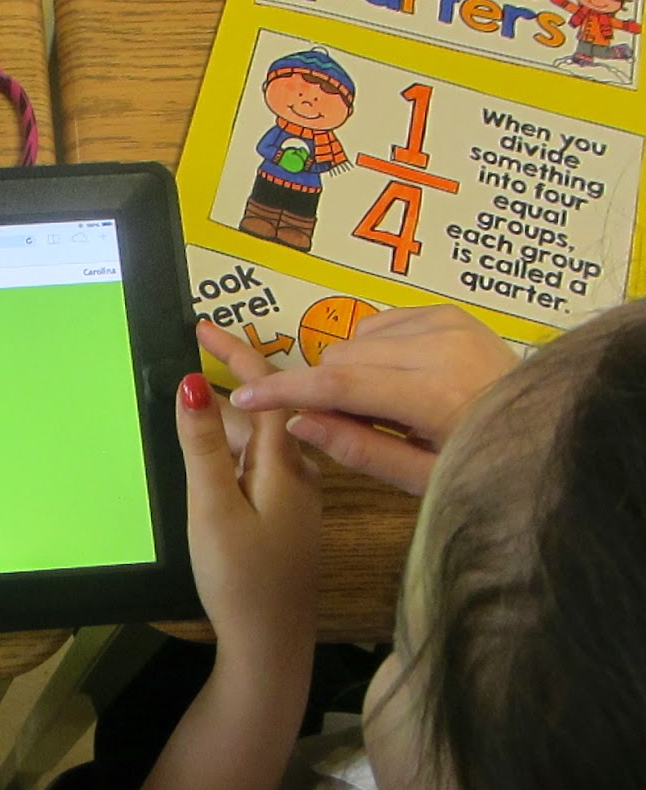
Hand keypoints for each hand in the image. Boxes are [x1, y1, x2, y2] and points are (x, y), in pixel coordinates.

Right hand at [177, 342, 319, 655]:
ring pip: (259, 438)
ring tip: (190, 391)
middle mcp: (298, 469)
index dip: (235, 350)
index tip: (201, 323)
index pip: (267, 387)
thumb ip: (202, 446)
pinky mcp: (287, 516)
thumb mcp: (213, 507)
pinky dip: (235, 443)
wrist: (273, 644)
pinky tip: (213, 448)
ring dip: (228, 411)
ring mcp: (295, 494)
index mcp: (284, 461)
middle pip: (263, 409)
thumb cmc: (241, 577)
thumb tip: (194, 382)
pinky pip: (260, 462)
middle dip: (228, 375)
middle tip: (188, 349)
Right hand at [215, 306, 518, 494]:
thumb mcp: (420, 478)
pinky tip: (398, 381)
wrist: (545, 430)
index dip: (283, 391)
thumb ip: (357, 450)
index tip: (243, 397)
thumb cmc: (483, 464)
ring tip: (386, 407)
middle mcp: (438, 346)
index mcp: (434, 393)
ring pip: (353, 340)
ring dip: (351, 373)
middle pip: (339, 359)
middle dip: (327, 391)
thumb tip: (297, 423)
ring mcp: (445, 322)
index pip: (337, 384)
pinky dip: (372, 353)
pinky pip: (377, 326)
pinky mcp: (447, 311)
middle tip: (354, 426)